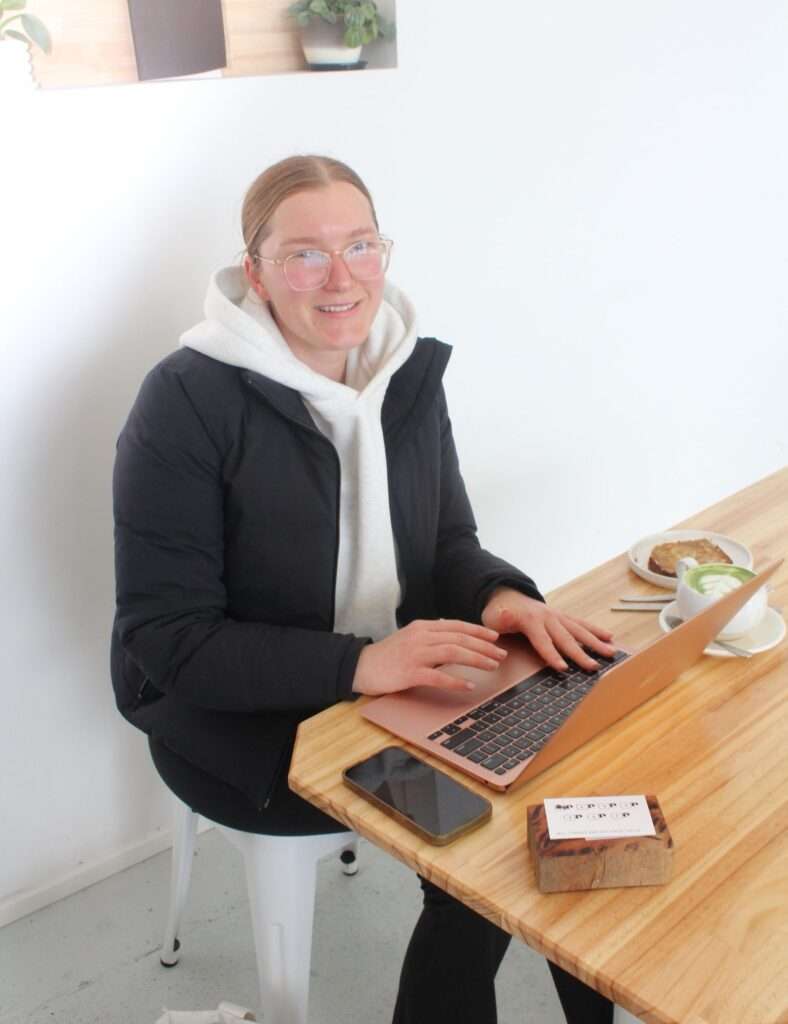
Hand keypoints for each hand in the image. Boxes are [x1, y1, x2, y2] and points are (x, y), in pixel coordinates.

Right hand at [352, 619, 507, 695]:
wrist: (360, 666)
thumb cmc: (388, 655)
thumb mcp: (410, 638)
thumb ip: (431, 636)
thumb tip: (454, 636)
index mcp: (423, 627)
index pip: (457, 626)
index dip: (478, 631)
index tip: (495, 638)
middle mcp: (421, 636)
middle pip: (459, 638)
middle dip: (484, 646)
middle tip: (501, 655)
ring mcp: (415, 654)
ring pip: (453, 652)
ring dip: (476, 658)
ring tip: (492, 666)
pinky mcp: (410, 672)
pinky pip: (438, 675)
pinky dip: (456, 680)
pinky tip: (469, 685)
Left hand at [481, 588, 615, 671]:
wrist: (506, 595)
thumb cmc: (497, 612)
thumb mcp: (492, 616)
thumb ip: (500, 617)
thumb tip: (504, 614)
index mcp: (530, 620)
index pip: (542, 640)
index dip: (552, 654)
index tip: (563, 668)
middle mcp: (547, 617)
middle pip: (566, 638)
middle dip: (580, 653)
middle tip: (593, 666)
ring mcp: (557, 616)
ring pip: (579, 630)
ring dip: (595, 642)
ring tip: (611, 652)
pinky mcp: (563, 617)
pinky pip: (581, 624)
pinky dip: (595, 630)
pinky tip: (609, 638)